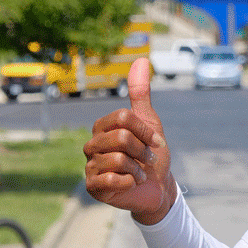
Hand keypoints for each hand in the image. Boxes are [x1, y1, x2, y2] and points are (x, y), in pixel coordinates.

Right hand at [84, 58, 175, 224]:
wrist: (157, 187)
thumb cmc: (151, 153)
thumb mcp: (149, 122)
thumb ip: (141, 93)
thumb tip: (141, 59)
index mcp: (102, 127)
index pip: (122, 118)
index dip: (145, 130)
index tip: (156, 141)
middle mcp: (92, 144)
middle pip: (121, 138)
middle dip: (143, 151)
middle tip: (148, 160)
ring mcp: (90, 166)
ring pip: (118, 159)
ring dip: (139, 169)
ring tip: (140, 173)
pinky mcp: (93, 187)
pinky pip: (111, 180)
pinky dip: (130, 182)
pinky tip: (131, 184)